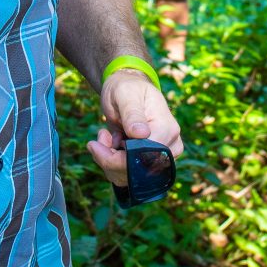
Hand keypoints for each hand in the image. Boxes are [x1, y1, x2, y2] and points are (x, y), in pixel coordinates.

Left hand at [88, 67, 185, 184]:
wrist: (128, 90)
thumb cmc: (127, 89)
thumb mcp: (125, 94)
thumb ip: (132, 113)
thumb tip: (142, 134)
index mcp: (167, 129)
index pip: (143, 158)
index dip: (116, 159)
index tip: (95, 144)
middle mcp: (170, 147)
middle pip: (138, 172)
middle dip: (110, 160)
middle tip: (99, 138)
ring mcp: (162, 157)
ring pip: (131, 178)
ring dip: (109, 161)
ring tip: (105, 137)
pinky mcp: (151, 163)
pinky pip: (129, 176)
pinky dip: (112, 164)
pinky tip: (109, 144)